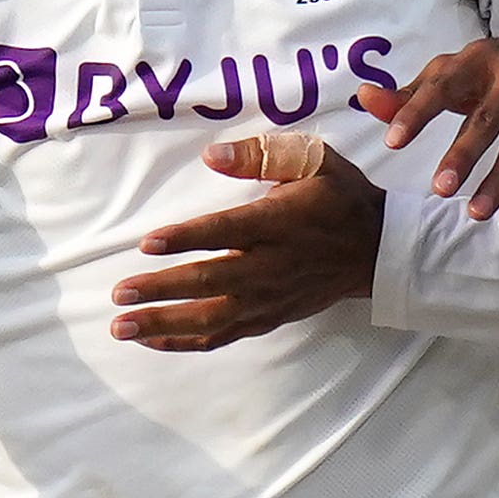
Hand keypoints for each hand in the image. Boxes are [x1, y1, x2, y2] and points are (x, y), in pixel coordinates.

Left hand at [114, 132, 384, 350]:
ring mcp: (269, 298)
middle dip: (161, 290)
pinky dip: (186, 342)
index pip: (225, 232)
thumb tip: (213, 155)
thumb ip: (262, 155)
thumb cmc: (339, 197)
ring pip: (211, 318)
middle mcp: (271, 266)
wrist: (378, 249)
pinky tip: (153, 341)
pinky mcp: (269, 317)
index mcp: (278, 223)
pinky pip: (223, 336)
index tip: (148, 243)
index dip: (186, 238)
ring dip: (165, 323)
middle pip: (210, 282)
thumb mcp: (312, 159)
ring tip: (122, 325)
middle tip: (119, 294)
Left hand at [363, 28, 498, 222]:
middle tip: (438, 190)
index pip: (442, 86)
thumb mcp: (461, 74)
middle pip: (486, 119)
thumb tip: (364, 99)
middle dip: (462, 155)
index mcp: (479, 59)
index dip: (417, 113)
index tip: (392, 144)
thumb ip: (413, 93)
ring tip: (477, 214)